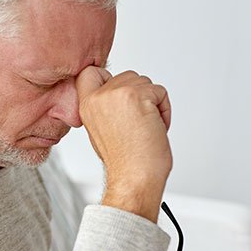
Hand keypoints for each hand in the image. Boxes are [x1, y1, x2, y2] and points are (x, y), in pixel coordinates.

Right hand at [75, 67, 172, 221]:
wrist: (133, 177)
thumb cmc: (123, 161)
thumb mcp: (100, 130)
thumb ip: (105, 107)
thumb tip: (120, 97)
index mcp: (86, 105)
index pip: (89, 73)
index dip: (107, 77)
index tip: (118, 94)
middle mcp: (98, 97)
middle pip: (128, 76)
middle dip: (139, 95)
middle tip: (136, 122)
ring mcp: (117, 94)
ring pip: (146, 83)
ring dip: (153, 103)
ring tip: (145, 126)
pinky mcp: (137, 95)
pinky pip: (160, 92)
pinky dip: (164, 109)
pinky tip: (154, 126)